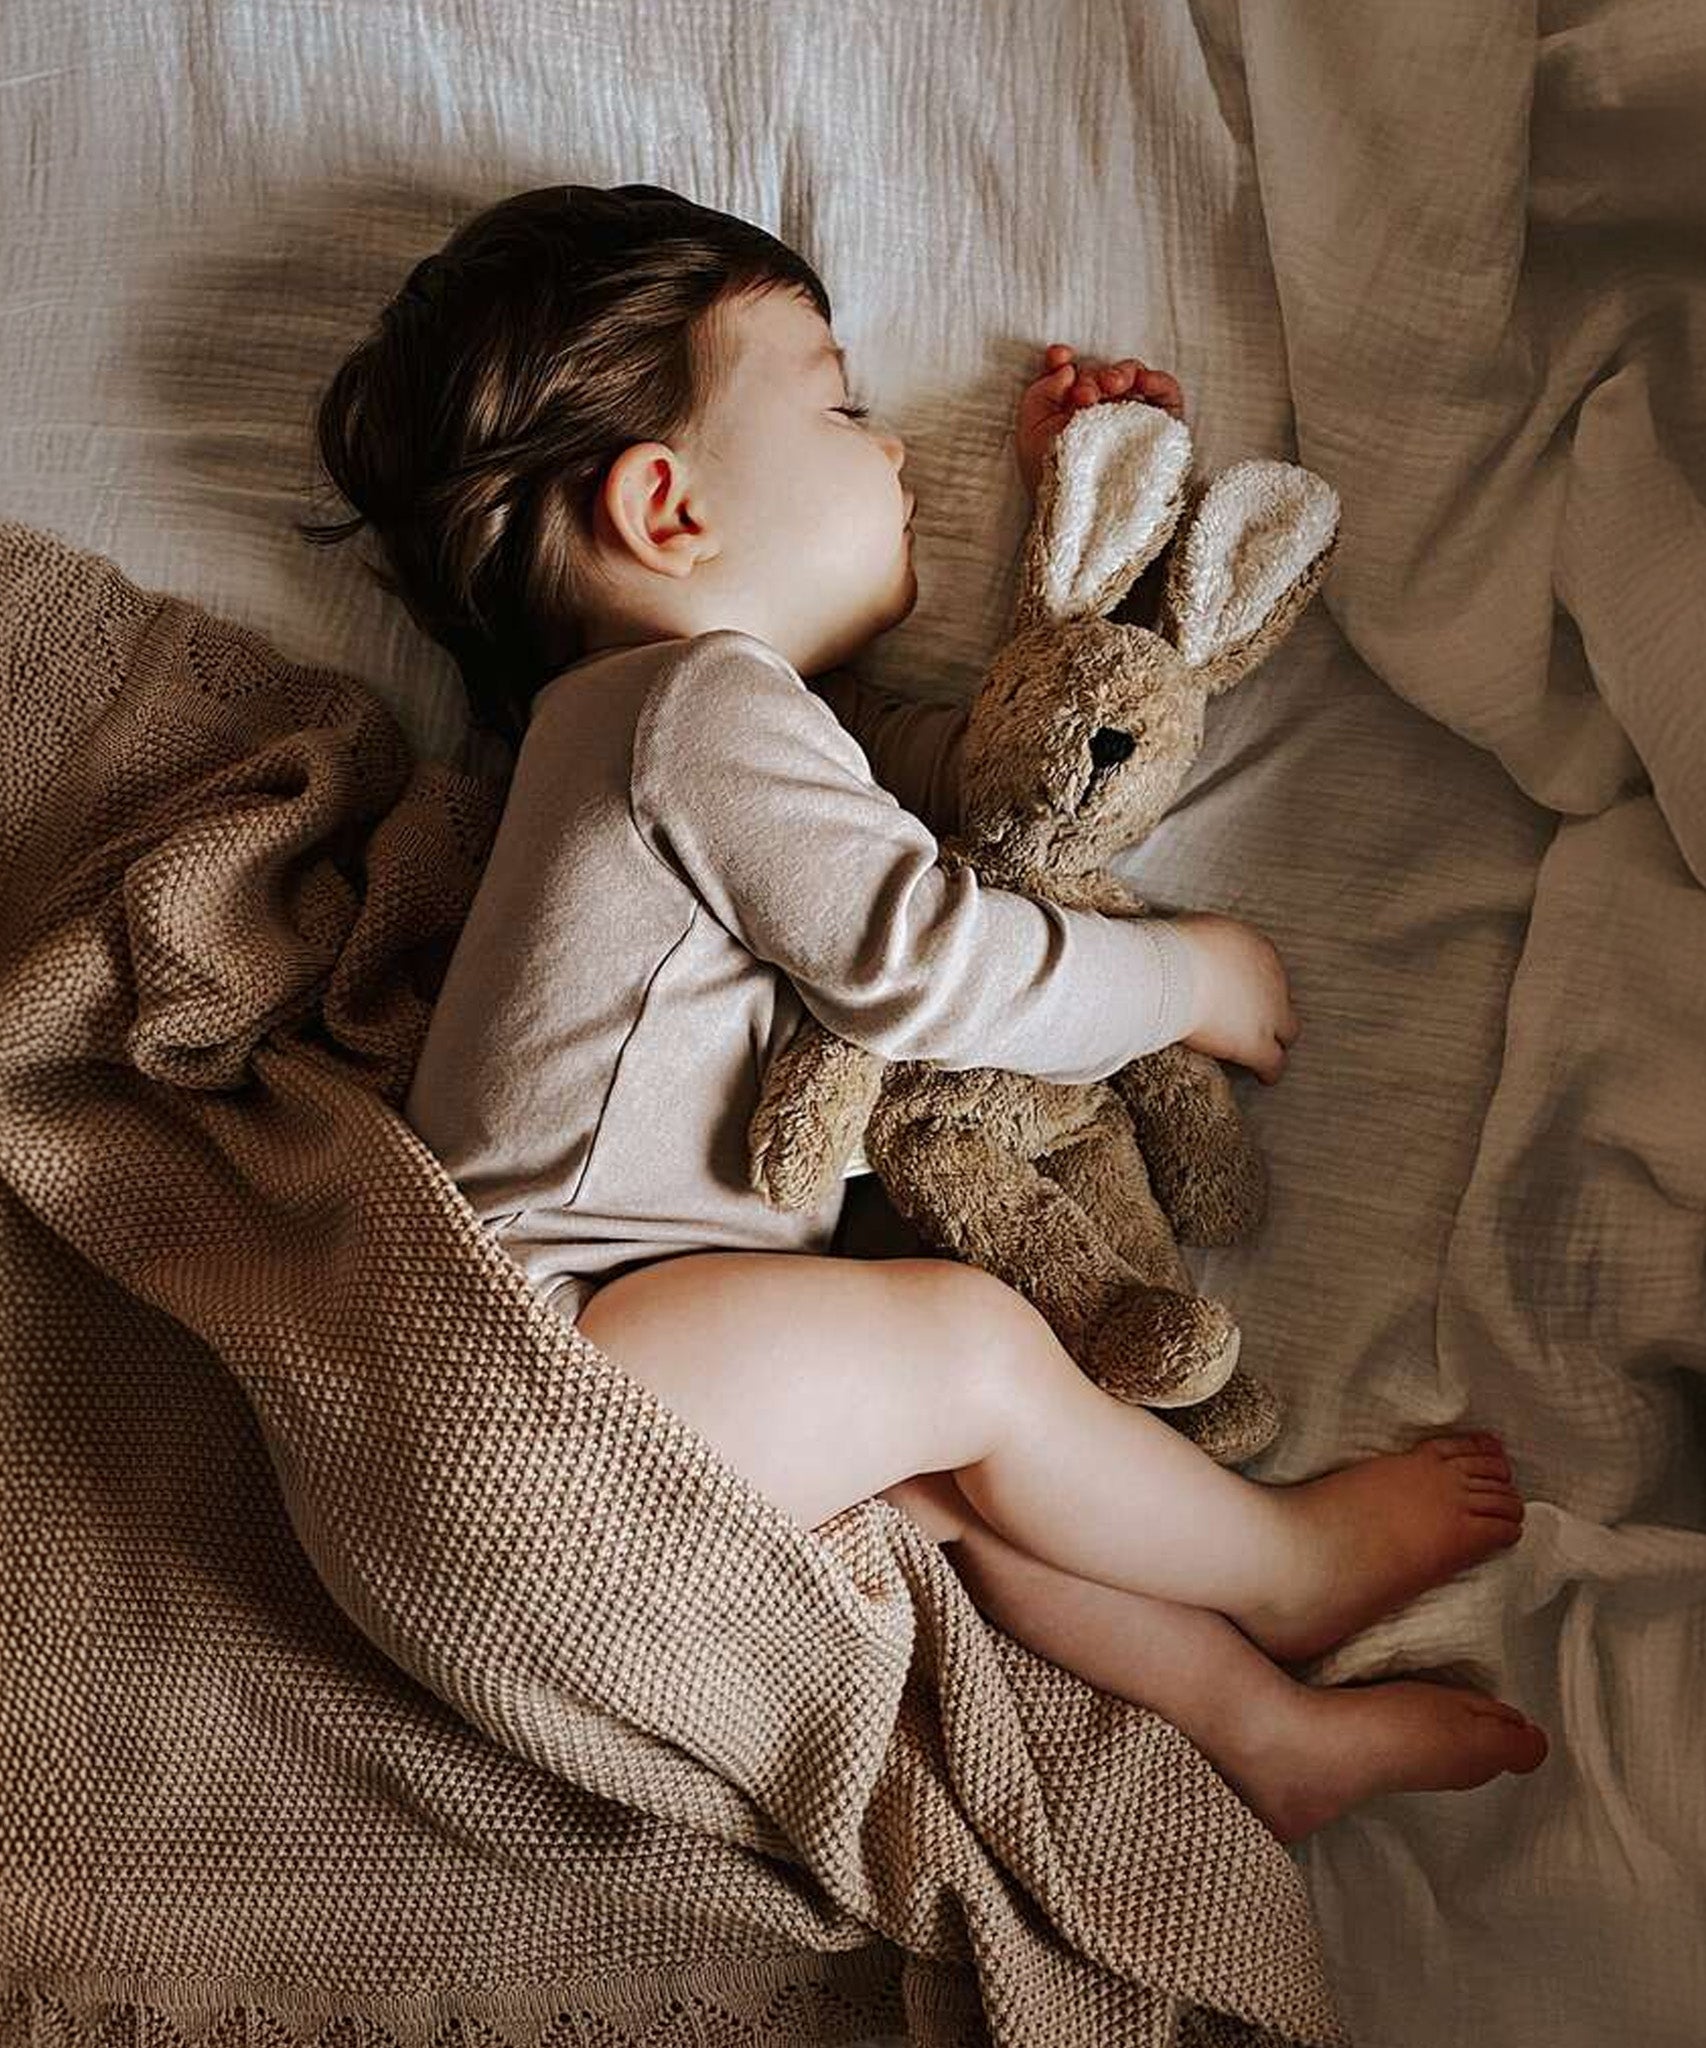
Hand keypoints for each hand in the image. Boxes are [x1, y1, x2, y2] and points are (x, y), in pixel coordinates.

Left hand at [1016, 343, 1186, 497]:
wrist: (1082, 515)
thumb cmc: (1053, 479)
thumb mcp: (1030, 434)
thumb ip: (1039, 394)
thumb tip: (1067, 368)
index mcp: (1068, 410)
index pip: (1069, 374)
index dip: (1063, 360)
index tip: (1060, 357)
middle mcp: (1099, 410)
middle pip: (1099, 374)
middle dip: (1090, 377)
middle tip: (1083, 396)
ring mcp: (1129, 417)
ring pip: (1132, 377)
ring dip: (1120, 373)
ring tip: (1109, 387)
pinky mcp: (1160, 426)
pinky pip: (1166, 393)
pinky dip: (1157, 381)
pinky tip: (1142, 383)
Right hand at [1167, 910, 1298, 1084]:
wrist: (1172, 974)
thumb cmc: (1171, 951)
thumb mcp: (1197, 934)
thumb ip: (1209, 947)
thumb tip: (1196, 955)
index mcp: (1256, 949)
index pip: (1264, 970)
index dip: (1251, 985)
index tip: (1237, 993)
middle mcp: (1271, 978)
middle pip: (1281, 999)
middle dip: (1269, 1011)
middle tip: (1250, 1021)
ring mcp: (1269, 1013)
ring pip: (1287, 1031)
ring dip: (1275, 1040)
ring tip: (1266, 1052)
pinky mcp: (1257, 1043)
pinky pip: (1274, 1062)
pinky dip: (1270, 1071)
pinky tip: (1264, 1077)